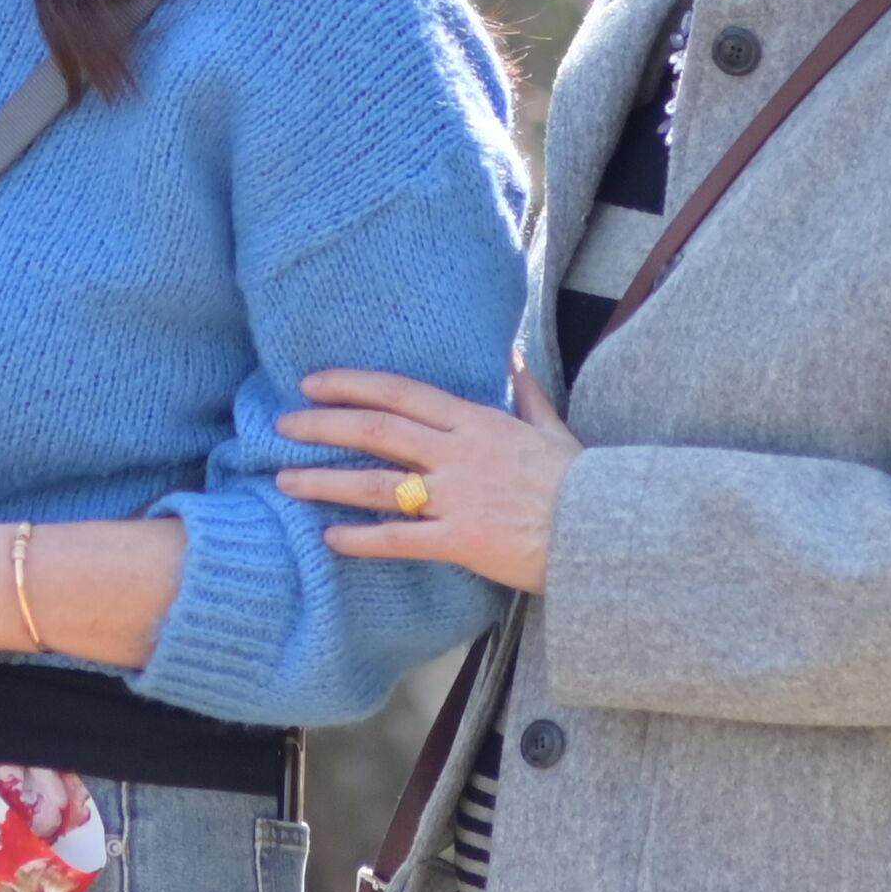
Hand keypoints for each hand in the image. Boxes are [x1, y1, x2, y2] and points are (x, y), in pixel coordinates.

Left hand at [290, 366, 575, 595]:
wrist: (608, 531)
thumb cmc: (581, 480)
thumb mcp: (551, 425)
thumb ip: (524, 388)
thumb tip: (511, 349)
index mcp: (477, 421)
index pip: (402, 393)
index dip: (353, 385)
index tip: (313, 383)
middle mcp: (459, 454)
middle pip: (377, 431)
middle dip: (324, 426)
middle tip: (282, 425)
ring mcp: (458, 497)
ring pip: (377, 484)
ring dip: (326, 481)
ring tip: (284, 481)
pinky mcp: (462, 541)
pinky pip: (401, 539)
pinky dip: (362, 539)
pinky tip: (330, 538)